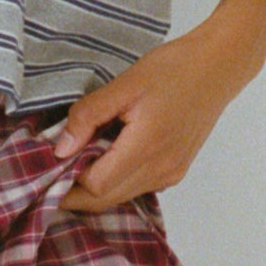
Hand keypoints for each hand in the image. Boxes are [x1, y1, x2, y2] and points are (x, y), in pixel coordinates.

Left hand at [51, 25, 265, 212]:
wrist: (219, 66)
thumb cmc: (173, 69)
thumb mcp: (124, 85)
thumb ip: (88, 116)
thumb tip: (59, 148)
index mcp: (146, 148)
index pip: (95, 185)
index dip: (67, 179)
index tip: (46, 163)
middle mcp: (161, 170)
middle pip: (105, 200)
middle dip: (75, 192)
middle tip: (51, 170)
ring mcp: (171, 174)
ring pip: (121, 196)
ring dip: (95, 186)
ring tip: (76, 158)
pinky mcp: (176, 171)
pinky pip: (137, 187)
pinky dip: (116, 180)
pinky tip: (105, 156)